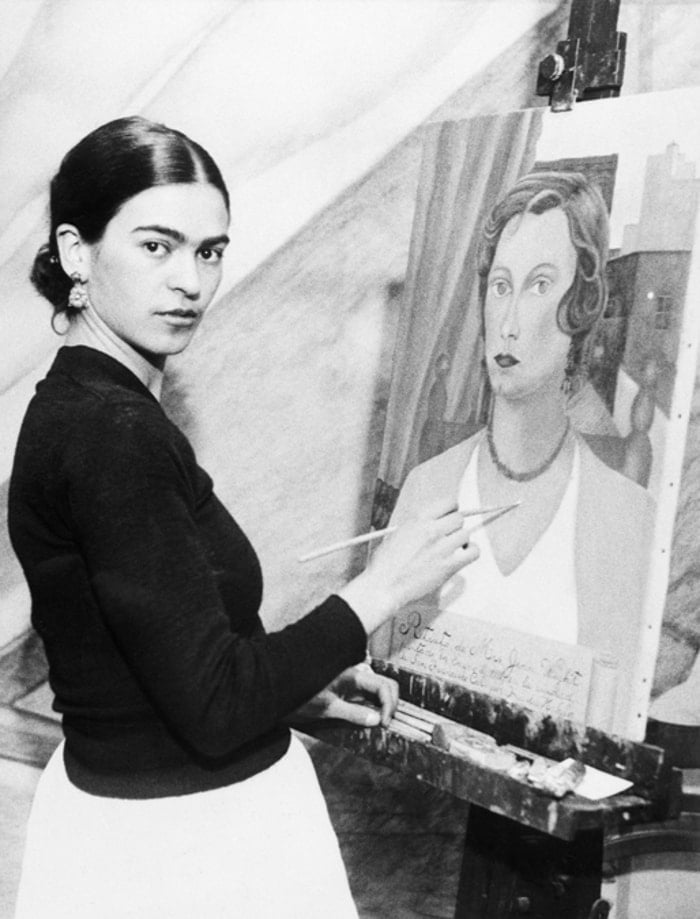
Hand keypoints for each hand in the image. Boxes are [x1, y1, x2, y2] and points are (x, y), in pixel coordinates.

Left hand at [287, 665, 398, 727]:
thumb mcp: (328, 709)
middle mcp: (355, 675)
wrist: (281, 686)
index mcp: (353, 676)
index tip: (384, 722)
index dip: (389, 704)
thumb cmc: (301, 695)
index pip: (383, 686)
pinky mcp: (346, 686)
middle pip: (385, 684)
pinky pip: (367, 692)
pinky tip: (368, 716)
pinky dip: (373, 704)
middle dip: (391, 702)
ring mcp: (352, 680)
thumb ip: (353, 714)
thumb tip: (376, 719)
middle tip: (385, 722)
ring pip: (378, 687)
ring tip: (379, 721)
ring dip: (383, 703)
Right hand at [338, 497, 479, 633]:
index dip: (452, 509)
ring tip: (454, 547)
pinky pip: (473, 552)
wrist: (384, 586)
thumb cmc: (385, 564)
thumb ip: (417, 526)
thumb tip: (432, 523)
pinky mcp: (449, 565)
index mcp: (418, 519)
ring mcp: (442, 547)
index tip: (450, 514)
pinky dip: (471, 552)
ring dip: (462, 540)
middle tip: (450, 533)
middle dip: (455, 525)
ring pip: (466, 534)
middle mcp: (431, 530)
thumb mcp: (397, 534)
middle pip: (459, 518)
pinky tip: (462, 555)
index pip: (448, 502)